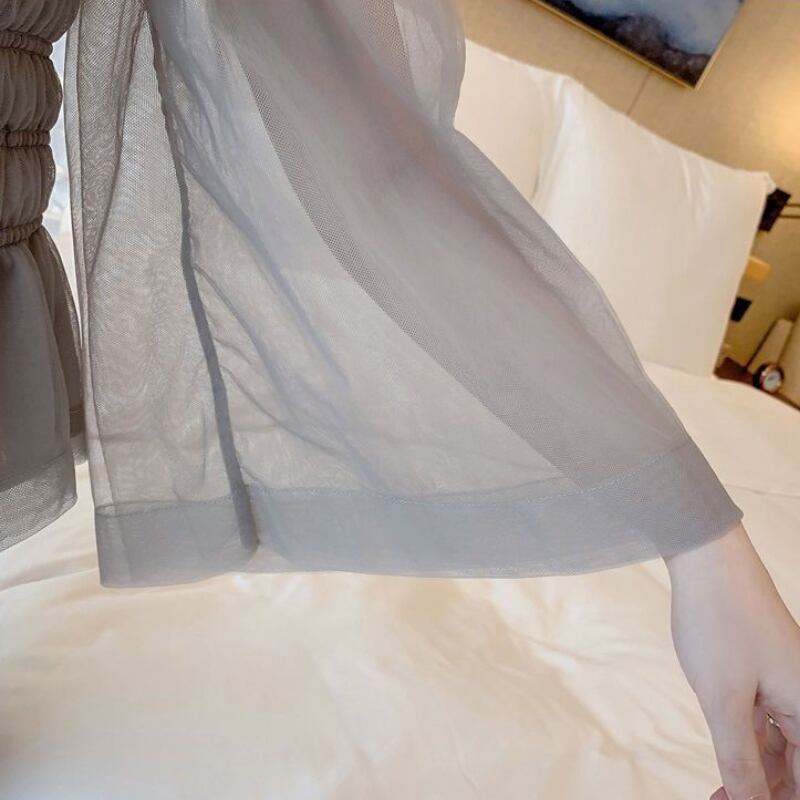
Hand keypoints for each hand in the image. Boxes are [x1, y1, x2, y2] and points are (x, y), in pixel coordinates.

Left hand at [665, 523, 799, 798]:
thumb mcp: (724, 700)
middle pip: (795, 766)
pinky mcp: (762, 670)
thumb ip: (740, 758)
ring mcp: (784, 683)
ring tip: (718, 794)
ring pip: (777, 746)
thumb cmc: (719, 622)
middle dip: (763, 792)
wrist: (707, 559)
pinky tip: (723, 760)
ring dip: (752, 772)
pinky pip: (762, 720)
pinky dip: (743, 742)